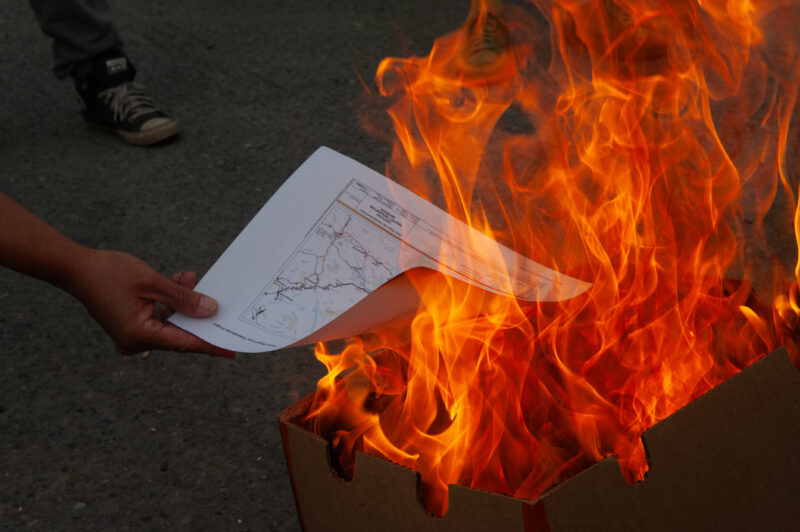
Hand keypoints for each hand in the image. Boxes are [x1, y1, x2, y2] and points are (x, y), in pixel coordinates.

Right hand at [68, 249, 234, 357]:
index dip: (211, 345)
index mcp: (140, 335)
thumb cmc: (110, 273)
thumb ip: (184, 299)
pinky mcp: (130, 326)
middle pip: (179, 333)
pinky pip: (158, 318)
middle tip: (218, 301)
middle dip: (197, 314)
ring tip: (189, 279)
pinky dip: (169, 304)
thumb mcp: (153, 283)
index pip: (185, 343)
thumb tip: (210, 310)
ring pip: (169, 323)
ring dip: (182, 303)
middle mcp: (135, 342)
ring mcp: (132, 336)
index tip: (231, 350)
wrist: (76, 268)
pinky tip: (178, 283)